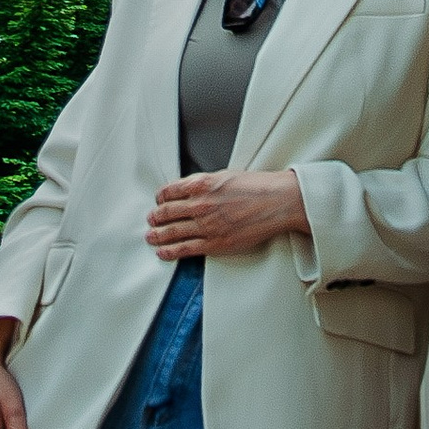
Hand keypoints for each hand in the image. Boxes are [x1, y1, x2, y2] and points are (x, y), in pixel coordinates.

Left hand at [145, 168, 310, 261]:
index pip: (169, 191)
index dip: (160, 197)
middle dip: (155, 217)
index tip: (158, 200)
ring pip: (172, 232)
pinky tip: (162, 252)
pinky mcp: (215, 243)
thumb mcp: (225, 176)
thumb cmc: (257, 188)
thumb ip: (204, 183)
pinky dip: (170, 251)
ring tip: (151, 237)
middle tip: (151, 220)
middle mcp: (200, 204)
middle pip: (166, 212)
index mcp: (201, 184)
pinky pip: (185, 249)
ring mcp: (206, 225)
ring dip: (157, 235)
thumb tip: (189, 190)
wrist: (277, 202)